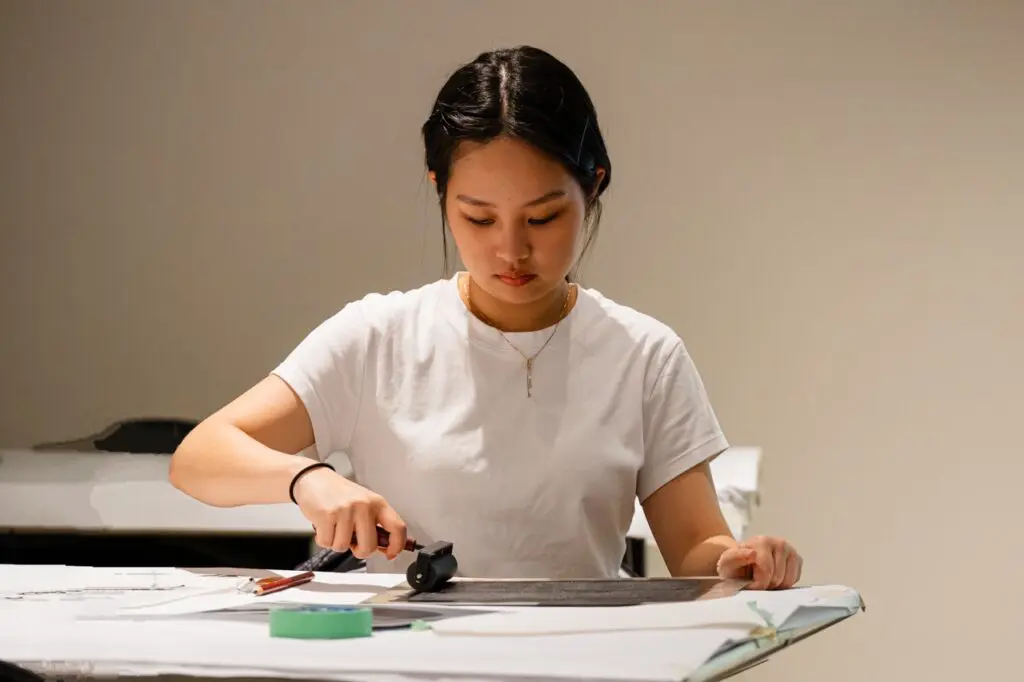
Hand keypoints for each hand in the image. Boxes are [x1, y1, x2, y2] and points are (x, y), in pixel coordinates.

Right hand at [291, 467, 407, 560]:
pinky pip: (327, 543)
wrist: (314, 478)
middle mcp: (364, 505)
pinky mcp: (327, 515)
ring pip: (344, 547)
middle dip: (359, 551)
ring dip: (337, 543)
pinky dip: (323, 539)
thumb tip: (385, 548)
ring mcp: (346, 510)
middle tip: (352, 541)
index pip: (398, 527)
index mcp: (378, 503)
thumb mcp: (364, 504)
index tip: (390, 554)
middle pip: (369, 546)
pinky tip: (324, 526)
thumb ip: (375, 524)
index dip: (397, 546)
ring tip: (335, 527)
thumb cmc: (339, 494)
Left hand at [716, 535, 802, 589]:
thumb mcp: (728, 562)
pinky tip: (773, 578)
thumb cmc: (735, 564)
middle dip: (766, 585)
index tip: (748, 586)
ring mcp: (791, 551)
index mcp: (762, 541)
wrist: (742, 562)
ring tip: (764, 580)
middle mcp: (780, 543)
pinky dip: (783, 584)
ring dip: (775, 586)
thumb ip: (736, 557)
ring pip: (788, 581)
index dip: (757, 585)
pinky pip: (794, 581)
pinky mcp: (798, 560)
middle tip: (755, 582)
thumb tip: (752, 553)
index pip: (767, 571)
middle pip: (778, 578)